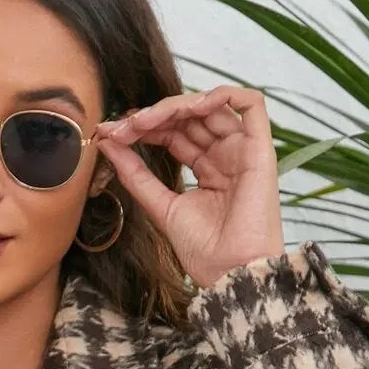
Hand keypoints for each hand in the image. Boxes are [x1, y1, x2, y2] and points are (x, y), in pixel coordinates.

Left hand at [91, 85, 285, 287]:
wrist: (229, 273)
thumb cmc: (204, 251)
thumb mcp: (160, 206)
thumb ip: (136, 174)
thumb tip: (108, 143)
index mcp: (207, 169)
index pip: (174, 133)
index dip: (144, 128)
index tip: (112, 134)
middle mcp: (226, 156)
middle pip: (189, 118)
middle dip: (154, 116)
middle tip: (125, 126)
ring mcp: (243, 151)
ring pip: (212, 106)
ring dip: (176, 106)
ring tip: (146, 120)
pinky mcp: (260, 150)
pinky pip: (251, 105)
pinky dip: (222, 95)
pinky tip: (192, 106)